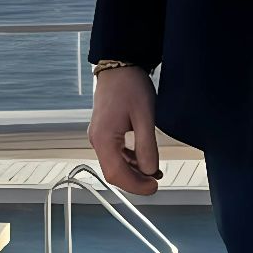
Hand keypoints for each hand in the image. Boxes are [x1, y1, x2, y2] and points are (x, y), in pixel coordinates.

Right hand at [87, 66, 161, 193]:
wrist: (119, 65)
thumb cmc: (130, 85)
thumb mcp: (145, 116)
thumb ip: (146, 146)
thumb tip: (150, 171)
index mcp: (103, 138)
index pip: (116, 174)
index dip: (135, 185)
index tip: (153, 188)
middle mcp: (97, 140)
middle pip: (113, 173)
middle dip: (135, 181)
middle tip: (156, 183)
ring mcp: (99, 136)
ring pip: (115, 165)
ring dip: (134, 172)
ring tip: (154, 173)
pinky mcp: (105, 132)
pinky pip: (115, 154)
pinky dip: (130, 161)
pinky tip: (144, 160)